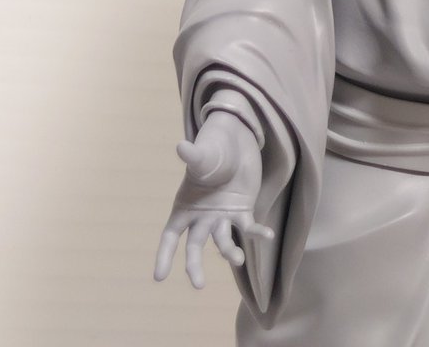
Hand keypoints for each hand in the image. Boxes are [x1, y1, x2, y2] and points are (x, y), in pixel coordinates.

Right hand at [154, 111, 273, 288]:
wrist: (235, 143)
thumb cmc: (213, 150)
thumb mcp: (203, 156)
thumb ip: (193, 157)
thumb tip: (181, 146)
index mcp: (184, 207)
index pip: (171, 235)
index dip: (164, 255)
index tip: (159, 277)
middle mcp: (202, 217)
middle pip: (195, 245)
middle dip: (194, 265)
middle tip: (199, 284)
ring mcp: (222, 217)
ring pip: (223, 242)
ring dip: (230, 252)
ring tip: (238, 259)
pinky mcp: (243, 212)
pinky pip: (249, 228)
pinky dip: (257, 233)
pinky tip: (268, 236)